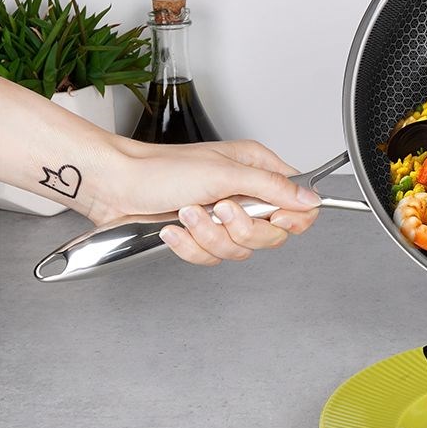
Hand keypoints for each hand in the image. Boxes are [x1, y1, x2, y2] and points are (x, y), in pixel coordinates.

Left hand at [102, 138, 321, 265]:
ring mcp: (223, 219)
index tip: (275, 218)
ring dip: (209, 235)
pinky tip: (175, 227)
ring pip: (240, 250)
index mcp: (257, 170)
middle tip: (221, 209)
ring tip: (188, 212)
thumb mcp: (225, 173)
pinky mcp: (202, 238)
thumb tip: (310, 199)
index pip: (299, 203)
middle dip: (241, 228)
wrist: (116, 186)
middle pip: (272, 234)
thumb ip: (273, 188)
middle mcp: (244, 195)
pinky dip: (191, 246)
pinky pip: (212, 258)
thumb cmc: (160, 169)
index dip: (293, 218)